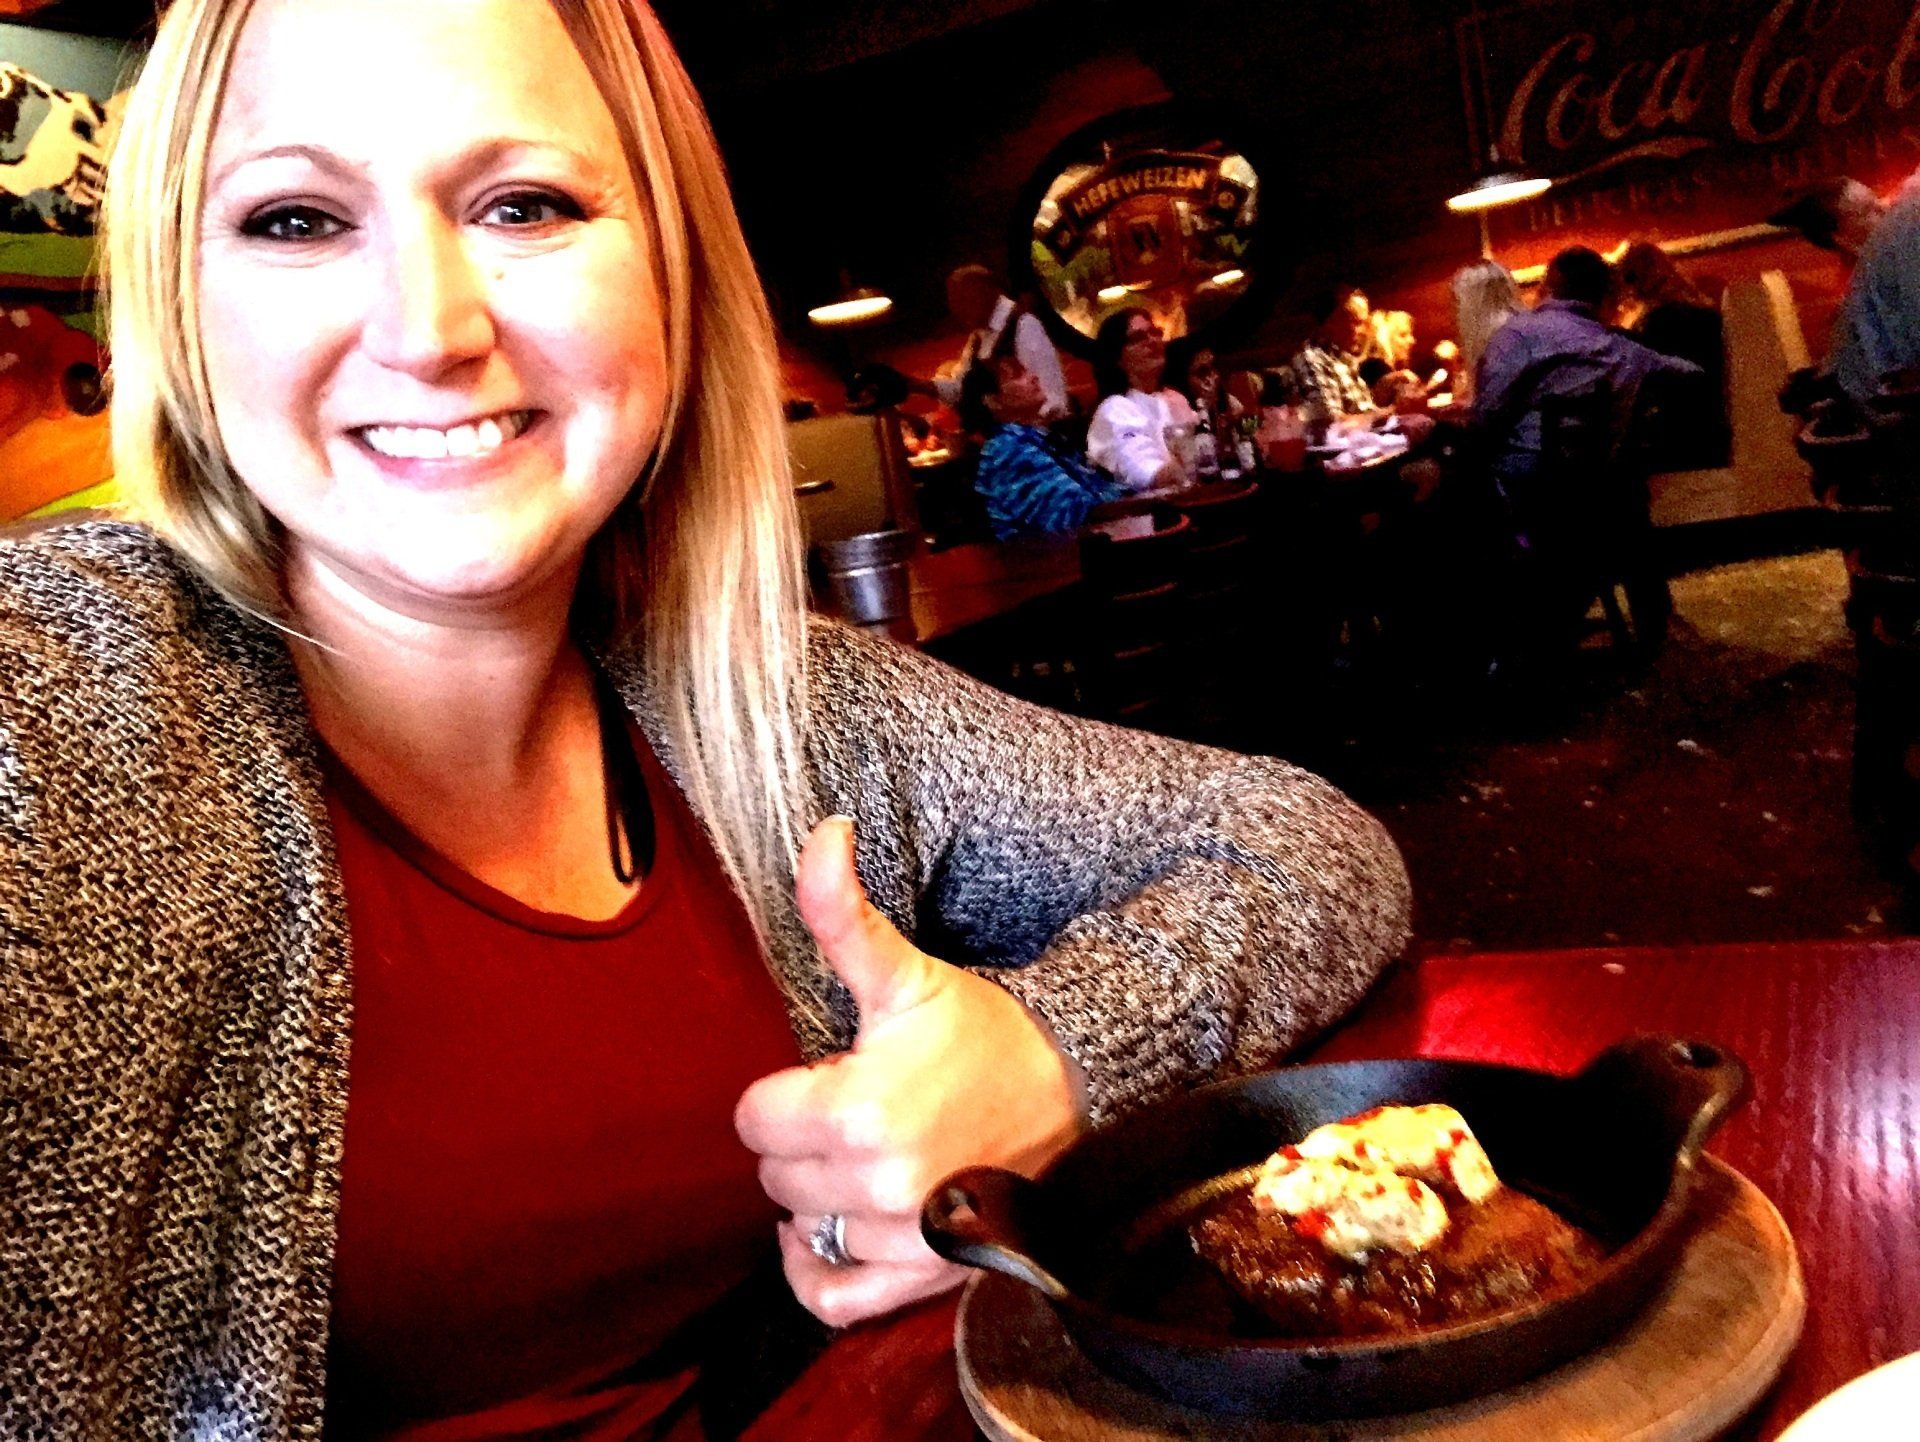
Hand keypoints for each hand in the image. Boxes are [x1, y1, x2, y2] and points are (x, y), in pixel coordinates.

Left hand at [734, 817, 1087, 1327]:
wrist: (1075, 1091)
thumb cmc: (986, 1033)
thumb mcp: (908, 974)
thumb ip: (842, 913)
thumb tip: (820, 833)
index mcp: (857, 1108)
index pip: (753, 1119)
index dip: (784, 1090)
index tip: (829, 1072)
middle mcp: (876, 1182)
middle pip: (773, 1174)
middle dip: (801, 1138)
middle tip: (855, 1106)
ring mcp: (902, 1239)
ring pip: (803, 1227)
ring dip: (818, 1195)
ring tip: (861, 1154)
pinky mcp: (924, 1277)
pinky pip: (833, 1301)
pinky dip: (816, 1273)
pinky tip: (822, 1233)